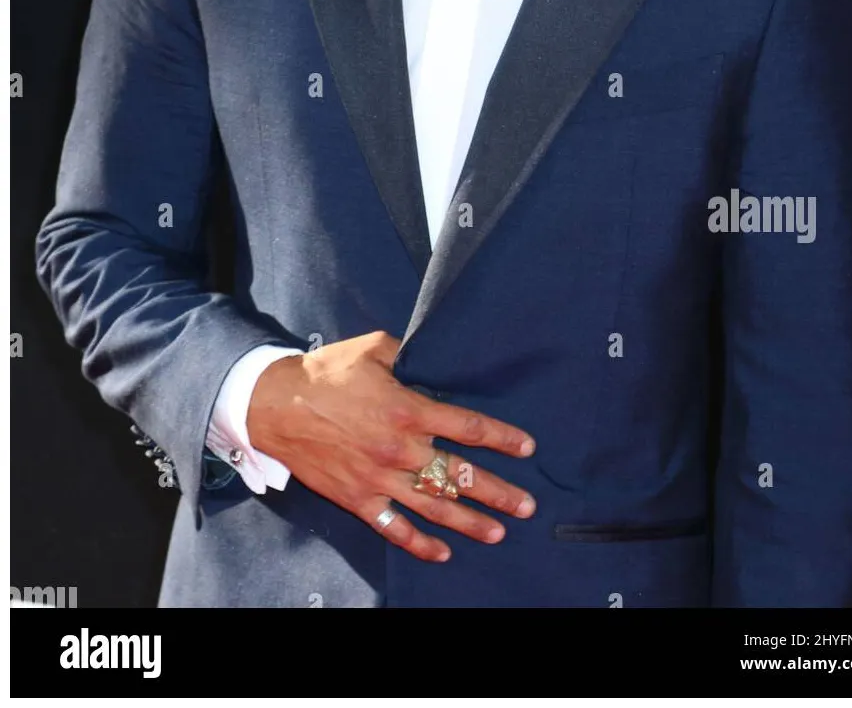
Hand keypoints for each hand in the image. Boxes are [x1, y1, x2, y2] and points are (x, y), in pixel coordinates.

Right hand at [245, 330, 536, 561]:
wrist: (276, 405)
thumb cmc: (327, 372)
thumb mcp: (374, 347)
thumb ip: (410, 355)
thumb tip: (434, 360)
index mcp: (407, 409)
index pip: (468, 427)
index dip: (502, 438)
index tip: (526, 447)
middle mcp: (399, 449)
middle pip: (458, 474)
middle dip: (497, 491)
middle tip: (527, 505)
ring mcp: (379, 479)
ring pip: (434, 506)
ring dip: (469, 522)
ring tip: (498, 532)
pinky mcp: (358, 498)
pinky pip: (394, 528)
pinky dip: (419, 543)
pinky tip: (443, 553)